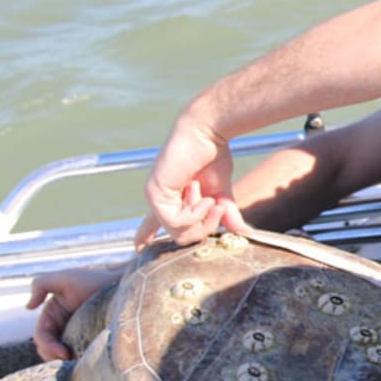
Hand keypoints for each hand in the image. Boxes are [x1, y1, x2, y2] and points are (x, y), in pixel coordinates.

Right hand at [25, 268, 121, 360]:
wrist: (121, 283)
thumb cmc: (94, 279)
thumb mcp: (65, 278)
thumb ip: (41, 285)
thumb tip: (28, 307)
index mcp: (51, 315)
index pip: (42, 337)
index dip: (48, 347)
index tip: (64, 353)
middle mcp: (61, 327)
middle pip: (48, 350)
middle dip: (54, 358)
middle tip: (70, 362)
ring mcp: (75, 334)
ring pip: (62, 356)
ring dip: (64, 363)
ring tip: (77, 365)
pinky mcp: (90, 339)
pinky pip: (80, 354)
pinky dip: (79, 360)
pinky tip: (86, 363)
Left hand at [135, 115, 239, 247]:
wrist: (207, 132)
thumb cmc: (213, 155)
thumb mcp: (221, 192)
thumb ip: (226, 213)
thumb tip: (244, 233)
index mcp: (170, 198)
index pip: (153, 222)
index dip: (145, 236)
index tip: (137, 248)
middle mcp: (159, 199)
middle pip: (181, 237)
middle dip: (205, 228)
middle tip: (216, 208)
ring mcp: (155, 197)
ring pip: (179, 233)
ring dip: (203, 218)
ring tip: (209, 197)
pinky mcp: (155, 194)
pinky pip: (177, 221)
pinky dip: (196, 214)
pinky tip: (204, 197)